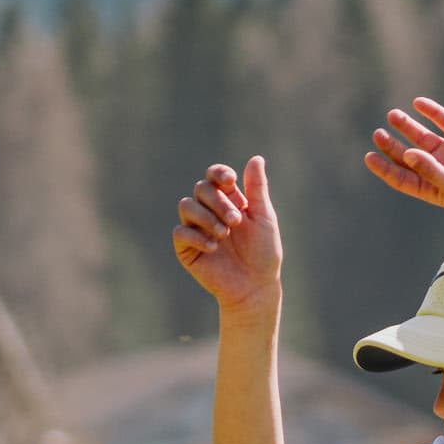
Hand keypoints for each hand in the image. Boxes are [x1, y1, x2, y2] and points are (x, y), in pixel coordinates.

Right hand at [173, 156, 284, 313]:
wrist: (255, 285)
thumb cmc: (263, 252)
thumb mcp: (263, 217)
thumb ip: (257, 188)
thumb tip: (256, 158)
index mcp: (228, 200)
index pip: (214, 176)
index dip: (219, 173)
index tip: (230, 181)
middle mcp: (209, 210)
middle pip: (200, 188)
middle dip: (217, 201)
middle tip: (236, 221)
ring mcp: (196, 228)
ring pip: (186, 206)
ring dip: (206, 216)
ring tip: (224, 233)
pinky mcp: (186, 248)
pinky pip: (180, 232)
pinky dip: (197, 236)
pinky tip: (213, 247)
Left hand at [365, 98, 443, 218]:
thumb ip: (430, 170)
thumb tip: (407, 154)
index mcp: (432, 187)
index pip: (402, 178)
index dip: (384, 168)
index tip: (369, 156)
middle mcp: (438, 168)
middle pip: (407, 155)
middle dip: (391, 145)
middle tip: (378, 134)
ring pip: (422, 135)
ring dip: (408, 125)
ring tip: (393, 115)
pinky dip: (432, 112)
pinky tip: (418, 103)